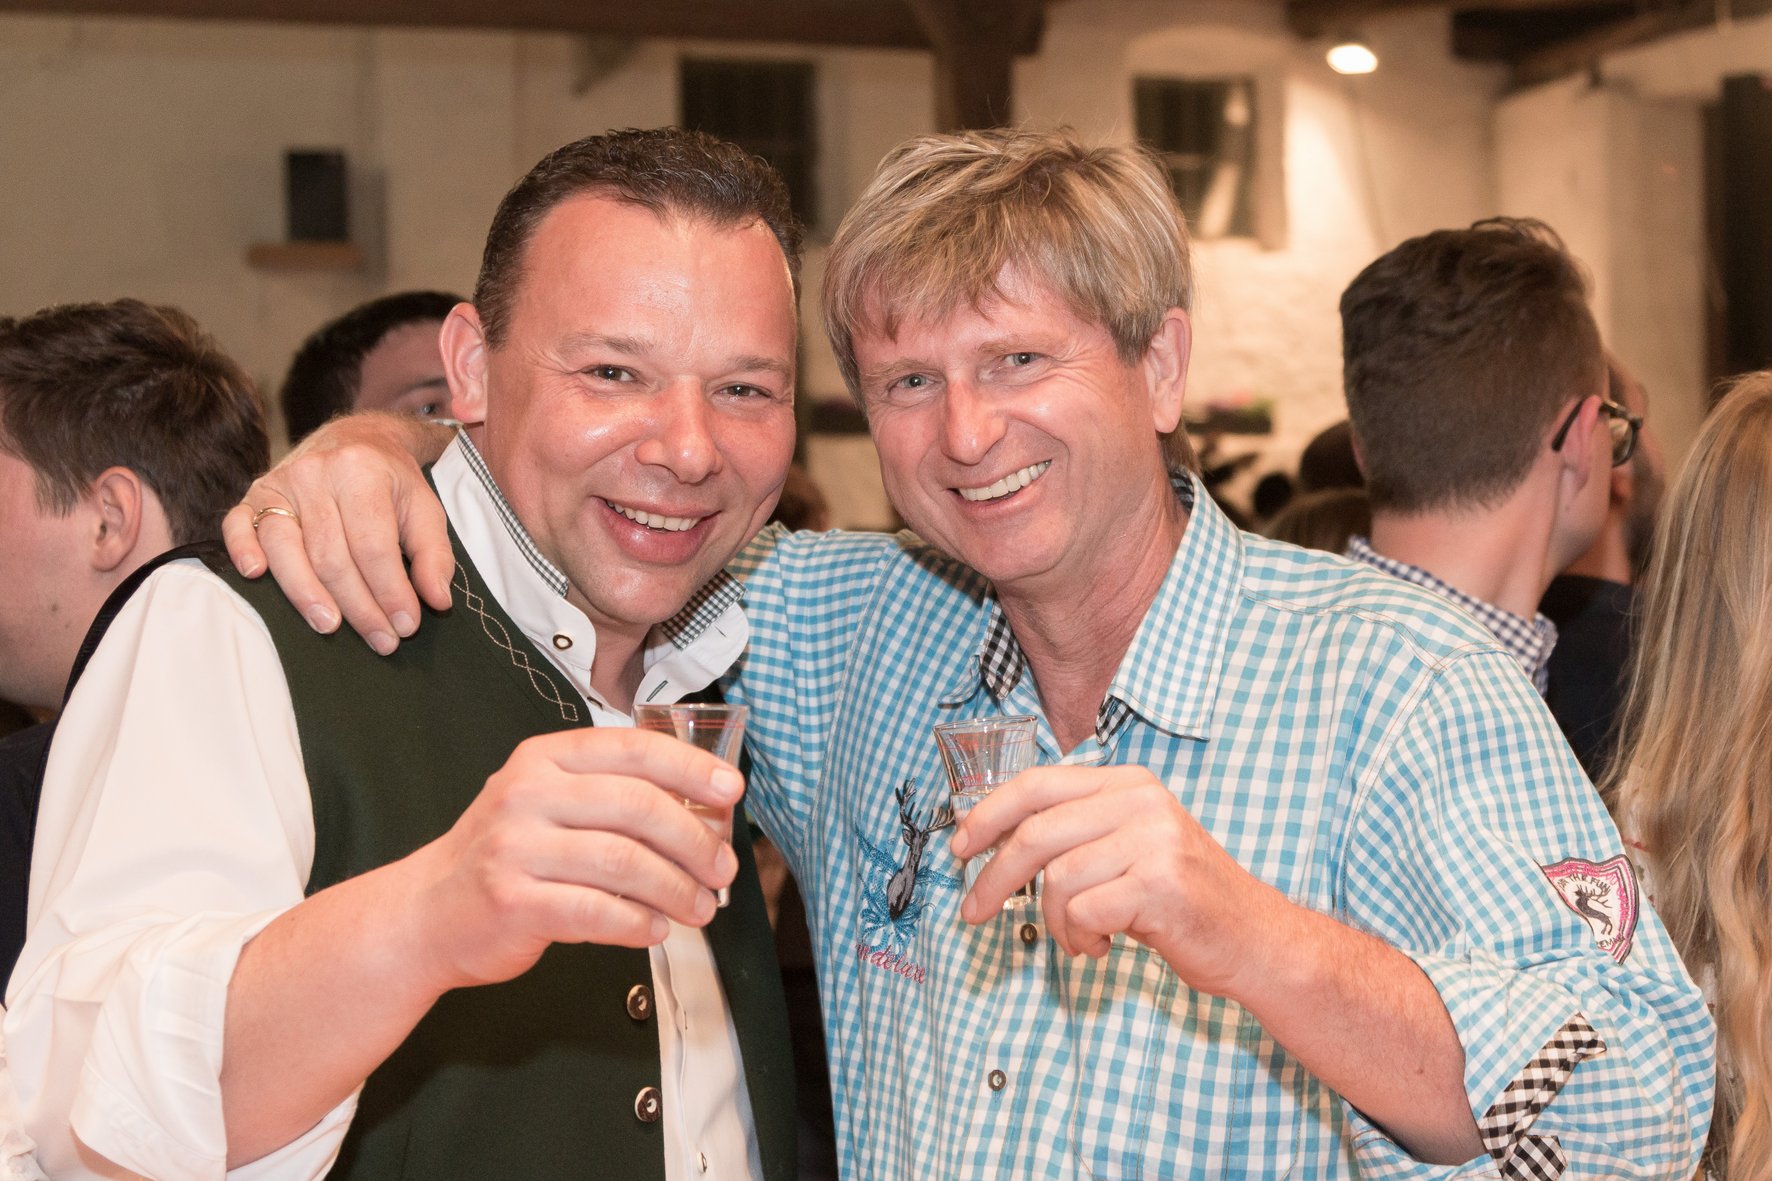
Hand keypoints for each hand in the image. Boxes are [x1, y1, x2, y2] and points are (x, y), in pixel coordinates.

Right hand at [223, 412, 453, 654]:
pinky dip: (242, 550)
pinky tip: (255, 576)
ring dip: (306, 594)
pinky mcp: (255, 492)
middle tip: (379, 640)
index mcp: (362, 472)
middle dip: (358, 605)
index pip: (374, 546)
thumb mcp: (425, 509)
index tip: (405, 625)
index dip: (390, 592)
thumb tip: (437, 601)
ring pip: (286, 547)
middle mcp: (317, 474)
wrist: (356, 438)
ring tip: (329, 626)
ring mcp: (281, 482)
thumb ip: (434, 554)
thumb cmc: (392, 482)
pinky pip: (239, 524)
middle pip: (331, 555)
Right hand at [402, 728, 744, 993]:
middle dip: (695, 840)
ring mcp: (515, 847)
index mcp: (546, 759)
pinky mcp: (512, 901)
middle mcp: (527, 794)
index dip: (691, 768)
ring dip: (677, 888)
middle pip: (638, 806)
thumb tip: (706, 810)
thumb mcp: (550, 803)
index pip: (633, 749)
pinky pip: (597, 911)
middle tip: (723, 868)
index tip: (732, 791)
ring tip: (701, 907)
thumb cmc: (508, 857)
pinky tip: (656, 928)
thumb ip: (614, 796)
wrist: (426, 913)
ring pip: (624, 861)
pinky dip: (638, 922)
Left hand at [951, 764, 1286, 997]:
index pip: (1038, 784)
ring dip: (1056, 923)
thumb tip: (994, 842)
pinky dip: (1079, 939)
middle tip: (973, 912)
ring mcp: (1153, 840)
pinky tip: (1101, 947)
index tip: (959, 846)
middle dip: (993, 877)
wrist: (1256, 940)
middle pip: (1036, 832)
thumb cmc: (1182, 901)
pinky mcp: (1160, 883)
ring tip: (1081, 938)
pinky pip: (1084, 911)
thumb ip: (1076, 835)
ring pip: (1058, 880)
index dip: (988, 814)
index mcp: (1128, 783)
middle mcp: (1141, 802)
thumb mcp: (1129, 848)